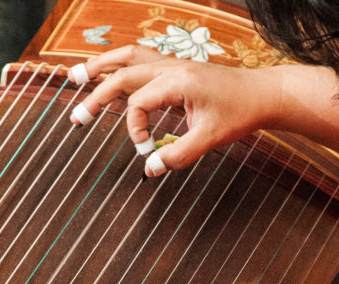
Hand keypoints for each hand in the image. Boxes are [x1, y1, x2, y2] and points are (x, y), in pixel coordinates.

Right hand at [68, 46, 280, 174]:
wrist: (263, 94)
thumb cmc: (240, 114)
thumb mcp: (209, 139)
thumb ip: (178, 155)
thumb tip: (150, 170)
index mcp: (178, 81)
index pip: (138, 103)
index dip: (135, 130)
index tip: (146, 149)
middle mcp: (171, 67)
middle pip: (123, 75)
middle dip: (96, 96)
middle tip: (75, 118)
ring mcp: (172, 64)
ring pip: (128, 58)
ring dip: (101, 67)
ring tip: (75, 76)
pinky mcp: (175, 68)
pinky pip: (141, 59)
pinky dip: (120, 64)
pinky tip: (107, 71)